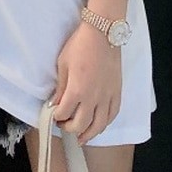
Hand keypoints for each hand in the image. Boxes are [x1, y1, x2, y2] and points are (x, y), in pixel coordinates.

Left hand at [50, 22, 121, 144]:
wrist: (103, 33)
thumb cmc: (80, 45)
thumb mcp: (63, 64)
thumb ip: (61, 87)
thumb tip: (56, 103)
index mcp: (77, 90)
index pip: (64, 113)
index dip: (57, 117)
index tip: (54, 114)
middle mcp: (93, 98)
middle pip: (81, 125)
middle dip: (70, 128)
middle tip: (64, 125)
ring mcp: (107, 96)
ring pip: (99, 125)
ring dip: (89, 134)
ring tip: (81, 138)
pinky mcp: (117, 92)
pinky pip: (113, 115)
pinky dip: (105, 123)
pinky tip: (99, 125)